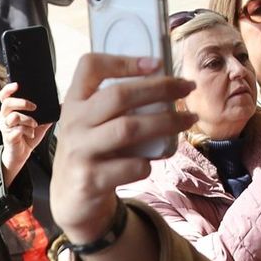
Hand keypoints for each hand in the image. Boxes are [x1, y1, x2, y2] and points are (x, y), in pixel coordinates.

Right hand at [0, 81, 50, 186]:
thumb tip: (62, 104)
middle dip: (22, 103)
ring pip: (13, 117)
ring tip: (34, 125)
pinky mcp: (8, 137)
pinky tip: (31, 134)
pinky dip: (27, 131)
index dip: (9, 89)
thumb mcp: (40, 123)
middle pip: (7, 103)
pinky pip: (17, 130)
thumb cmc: (28, 136)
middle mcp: (4, 117)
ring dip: (27, 120)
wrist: (22, 154)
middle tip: (34, 107)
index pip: (4, 96)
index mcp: (10, 110)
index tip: (18, 85)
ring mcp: (5, 127)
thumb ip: (47, 113)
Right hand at [50, 54, 194, 243]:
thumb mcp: (92, 124)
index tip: (157, 63)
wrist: (71, 200)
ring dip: (166, 123)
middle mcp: (73, 122)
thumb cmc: (93, 153)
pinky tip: (152, 162)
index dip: (124, 60)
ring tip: (189, 119)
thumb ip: (114, 106)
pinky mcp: (91, 180)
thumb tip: (166, 84)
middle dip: (160, 88)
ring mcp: (79, 151)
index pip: (90, 66)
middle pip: (118, 95)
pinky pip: (132, 166)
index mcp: (74, 102)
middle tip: (187, 87)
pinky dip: (149, 163)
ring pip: (129, 129)